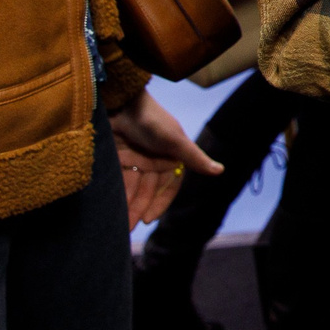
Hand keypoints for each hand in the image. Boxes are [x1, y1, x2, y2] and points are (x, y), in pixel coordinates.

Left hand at [109, 89, 223, 228]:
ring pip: (132, 187)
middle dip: (139, 208)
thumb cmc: (152, 119)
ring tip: (118, 223)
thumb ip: (194, 157)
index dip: (159, 202)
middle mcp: (155, 160)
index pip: (168, 186)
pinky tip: (109, 206)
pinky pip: (119, 179)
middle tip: (128, 228)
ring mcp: (136, 159)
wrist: (121, 101)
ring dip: (126, 204)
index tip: (148, 219)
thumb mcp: (175, 140)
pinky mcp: (119, 157)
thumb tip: (220, 171)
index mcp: (172, 157)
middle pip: (147, 189)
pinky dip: (116, 192)